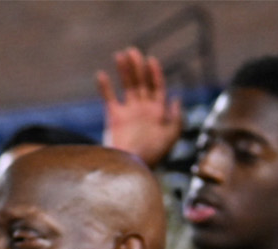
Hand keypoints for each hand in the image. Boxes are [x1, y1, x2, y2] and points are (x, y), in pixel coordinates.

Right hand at [98, 47, 181, 168]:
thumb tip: (176, 99)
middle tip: (132, 51)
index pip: (157, 87)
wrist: (130, 167)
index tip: (151, 60)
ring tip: (120, 55)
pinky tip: (101, 74)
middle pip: (141, 82)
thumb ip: (175, 118)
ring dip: (124, 71)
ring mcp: (128, 112)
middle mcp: (143, 109)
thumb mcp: (170, 136)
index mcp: (157, 111)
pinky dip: (104, 87)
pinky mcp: (113, 117)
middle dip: (138, 67)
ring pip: (126, 86)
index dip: (155, 73)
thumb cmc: (152, 155)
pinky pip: (108, 98)